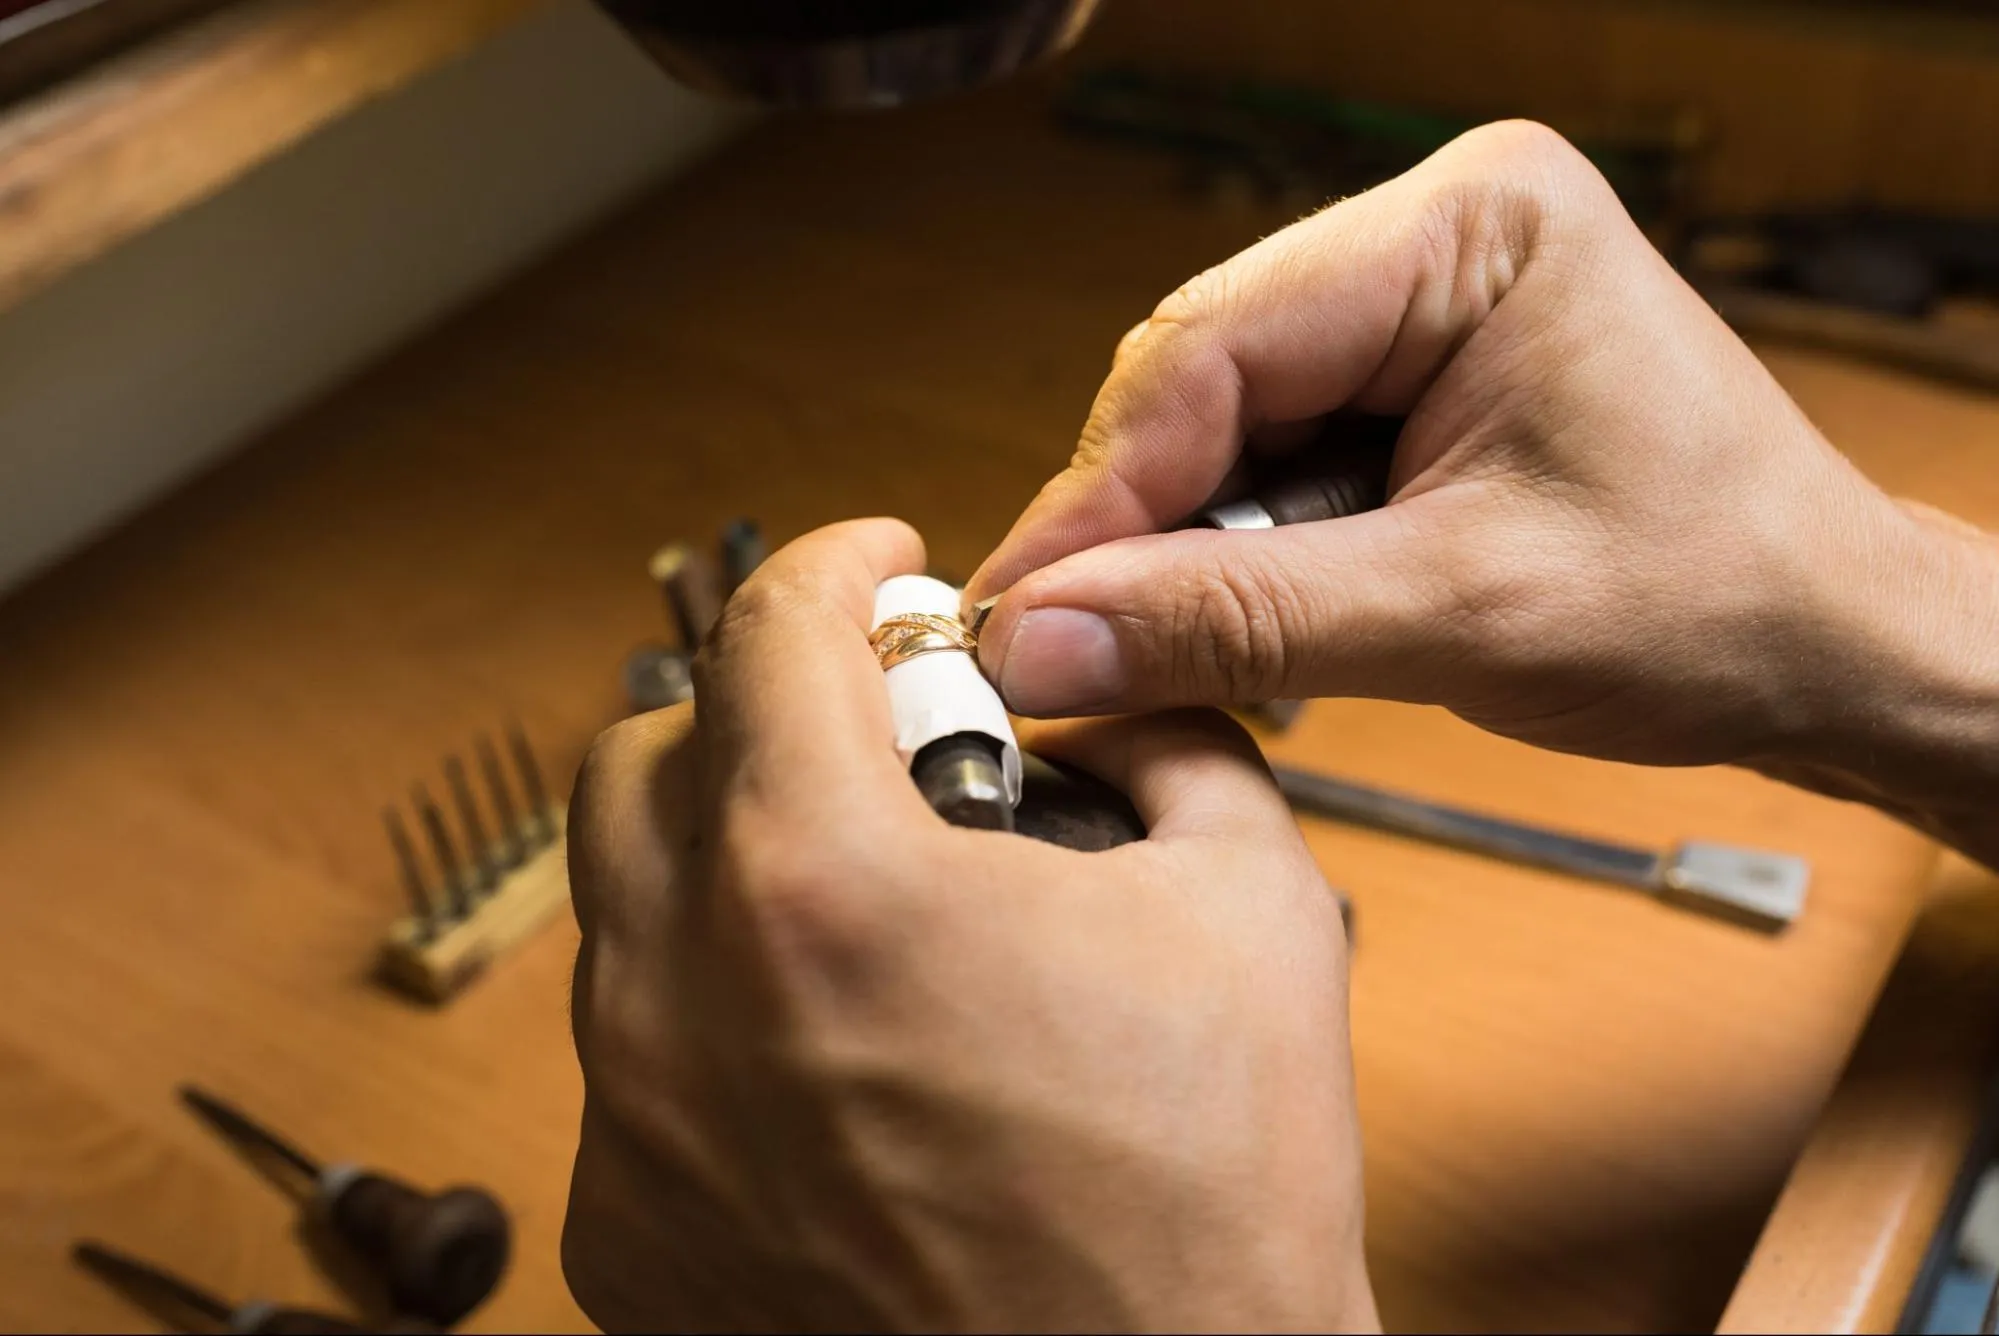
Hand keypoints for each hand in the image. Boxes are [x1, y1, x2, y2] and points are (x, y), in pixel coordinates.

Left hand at [561, 520, 1372, 1332]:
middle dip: (758, 711)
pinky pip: (639, 1065)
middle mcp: (682, 998)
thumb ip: (1170, 742)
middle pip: (643, 755)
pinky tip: (845, 1065)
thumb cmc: (1204, 1212)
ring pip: (631, 914)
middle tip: (874, 742)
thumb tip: (1110, 703)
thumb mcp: (1249, 908)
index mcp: (821, 882)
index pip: (764, 627)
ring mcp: (634, 1130)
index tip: (881, 571)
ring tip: (881, 924)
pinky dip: (723, 1020)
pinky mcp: (629, 1236)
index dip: (839, 565)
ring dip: (738, 868)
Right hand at [968, 122, 1998, 794]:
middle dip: (1141, 525)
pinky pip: (1274, 459)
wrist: (1826, 648)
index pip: (1211, 347)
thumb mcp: (1458, 614)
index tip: (1020, 611)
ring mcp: (1422, 305)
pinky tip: (1252, 622)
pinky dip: (1245, 553)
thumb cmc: (1716, 598)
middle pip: (1201, 378)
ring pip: (1223, 427)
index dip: (1101, 493)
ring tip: (1185, 652)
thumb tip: (1045, 636)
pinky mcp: (1413, 378)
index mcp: (1472, 224)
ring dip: (1192, 548)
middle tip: (1071, 647)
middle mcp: (1436, 236)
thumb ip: (1236, 621)